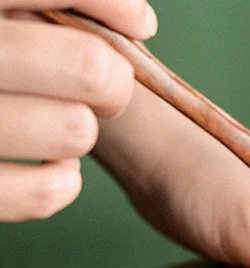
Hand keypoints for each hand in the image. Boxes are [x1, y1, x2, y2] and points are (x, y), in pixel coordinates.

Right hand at [0, 0, 156, 220]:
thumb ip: (34, 7)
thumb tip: (138, 22)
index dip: (107, 3)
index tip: (140, 23)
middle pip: (88, 67)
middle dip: (110, 76)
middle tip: (103, 84)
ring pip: (74, 130)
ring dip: (78, 128)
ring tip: (53, 119)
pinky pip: (49, 191)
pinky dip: (62, 179)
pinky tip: (46, 164)